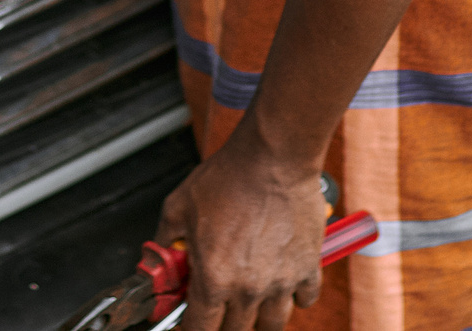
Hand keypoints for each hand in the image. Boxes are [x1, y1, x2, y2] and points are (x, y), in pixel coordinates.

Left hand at [151, 130, 327, 330]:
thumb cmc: (230, 176)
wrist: (273, 157)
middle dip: (223, 323)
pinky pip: (305, 301)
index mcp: (214, 278)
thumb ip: (167, 239)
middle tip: (220, 305)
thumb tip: (162, 255)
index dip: (191, 327)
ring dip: (259, 318)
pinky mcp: (308, 268)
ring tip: (251, 301)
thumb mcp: (178, 205)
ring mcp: (281, 282)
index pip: (200, 329)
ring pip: (273, 325)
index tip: (192, 320)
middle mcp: (248, 288)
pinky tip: (282, 282)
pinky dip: (294, 297)